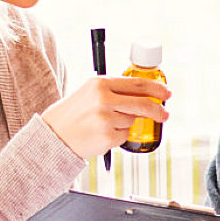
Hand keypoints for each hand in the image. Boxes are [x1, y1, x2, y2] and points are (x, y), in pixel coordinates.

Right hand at [42, 76, 170, 158]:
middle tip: (164, 115)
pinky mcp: (107, 136)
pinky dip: (117, 137)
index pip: (137, 83)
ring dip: (126, 124)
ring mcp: (106, 118)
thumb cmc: (73, 114)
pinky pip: (124, 136)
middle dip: (158, 110)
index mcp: (100, 83)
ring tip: (104, 124)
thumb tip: (145, 94)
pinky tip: (101, 134)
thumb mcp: (90, 93)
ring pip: (132, 121)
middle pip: (143, 103)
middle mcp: (104, 98)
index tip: (166, 93)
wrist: (53, 135)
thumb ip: (114, 90)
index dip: (156, 89)